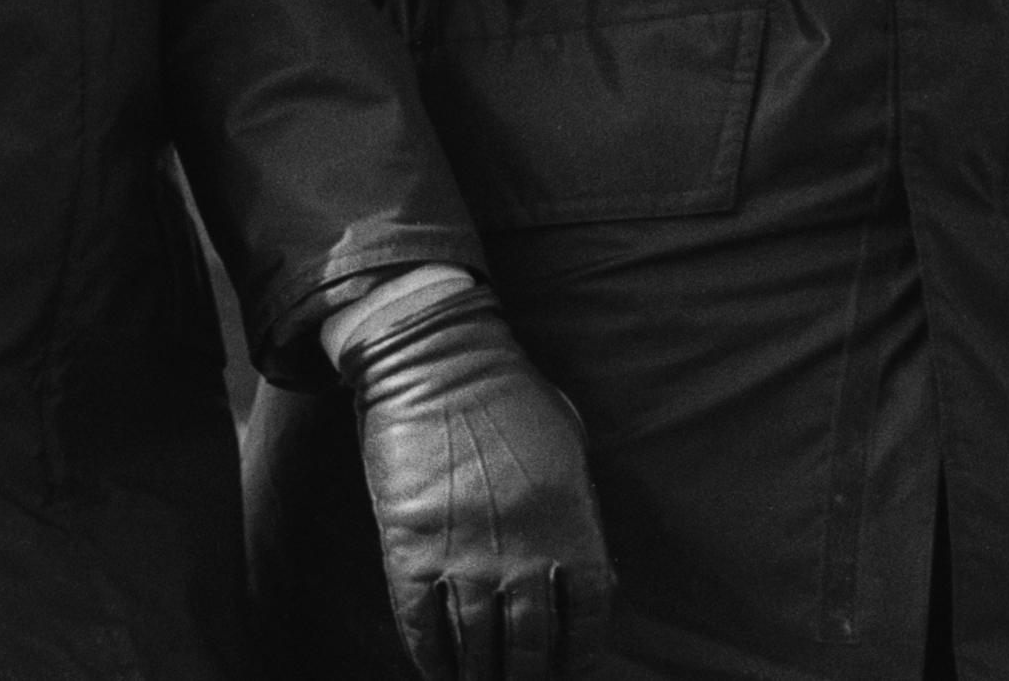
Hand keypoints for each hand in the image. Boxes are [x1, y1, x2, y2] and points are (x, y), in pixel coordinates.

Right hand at [341, 283, 614, 680]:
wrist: (435, 359)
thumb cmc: (509, 393)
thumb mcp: (568, 446)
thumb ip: (582, 512)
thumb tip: (597, 576)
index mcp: (568, 522)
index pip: (586, 616)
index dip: (579, 654)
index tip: (570, 670)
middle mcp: (520, 550)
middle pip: (530, 643)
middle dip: (528, 677)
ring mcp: (463, 554)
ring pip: (477, 645)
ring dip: (482, 677)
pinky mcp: (410, 550)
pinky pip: (423, 626)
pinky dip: (433, 660)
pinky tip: (440, 674)